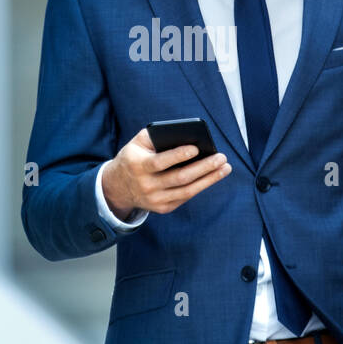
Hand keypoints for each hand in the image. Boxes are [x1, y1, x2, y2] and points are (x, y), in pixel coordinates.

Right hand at [102, 128, 230, 219]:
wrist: (118, 187)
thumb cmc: (133, 158)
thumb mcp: (137, 144)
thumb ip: (156, 136)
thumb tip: (186, 135)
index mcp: (138, 166)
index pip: (160, 162)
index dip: (178, 156)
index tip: (196, 148)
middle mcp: (146, 186)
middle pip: (179, 178)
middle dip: (203, 167)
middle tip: (221, 157)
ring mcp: (155, 200)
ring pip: (187, 191)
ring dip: (209, 179)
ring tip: (224, 168)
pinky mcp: (163, 208)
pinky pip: (186, 197)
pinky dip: (201, 186)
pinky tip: (213, 176)